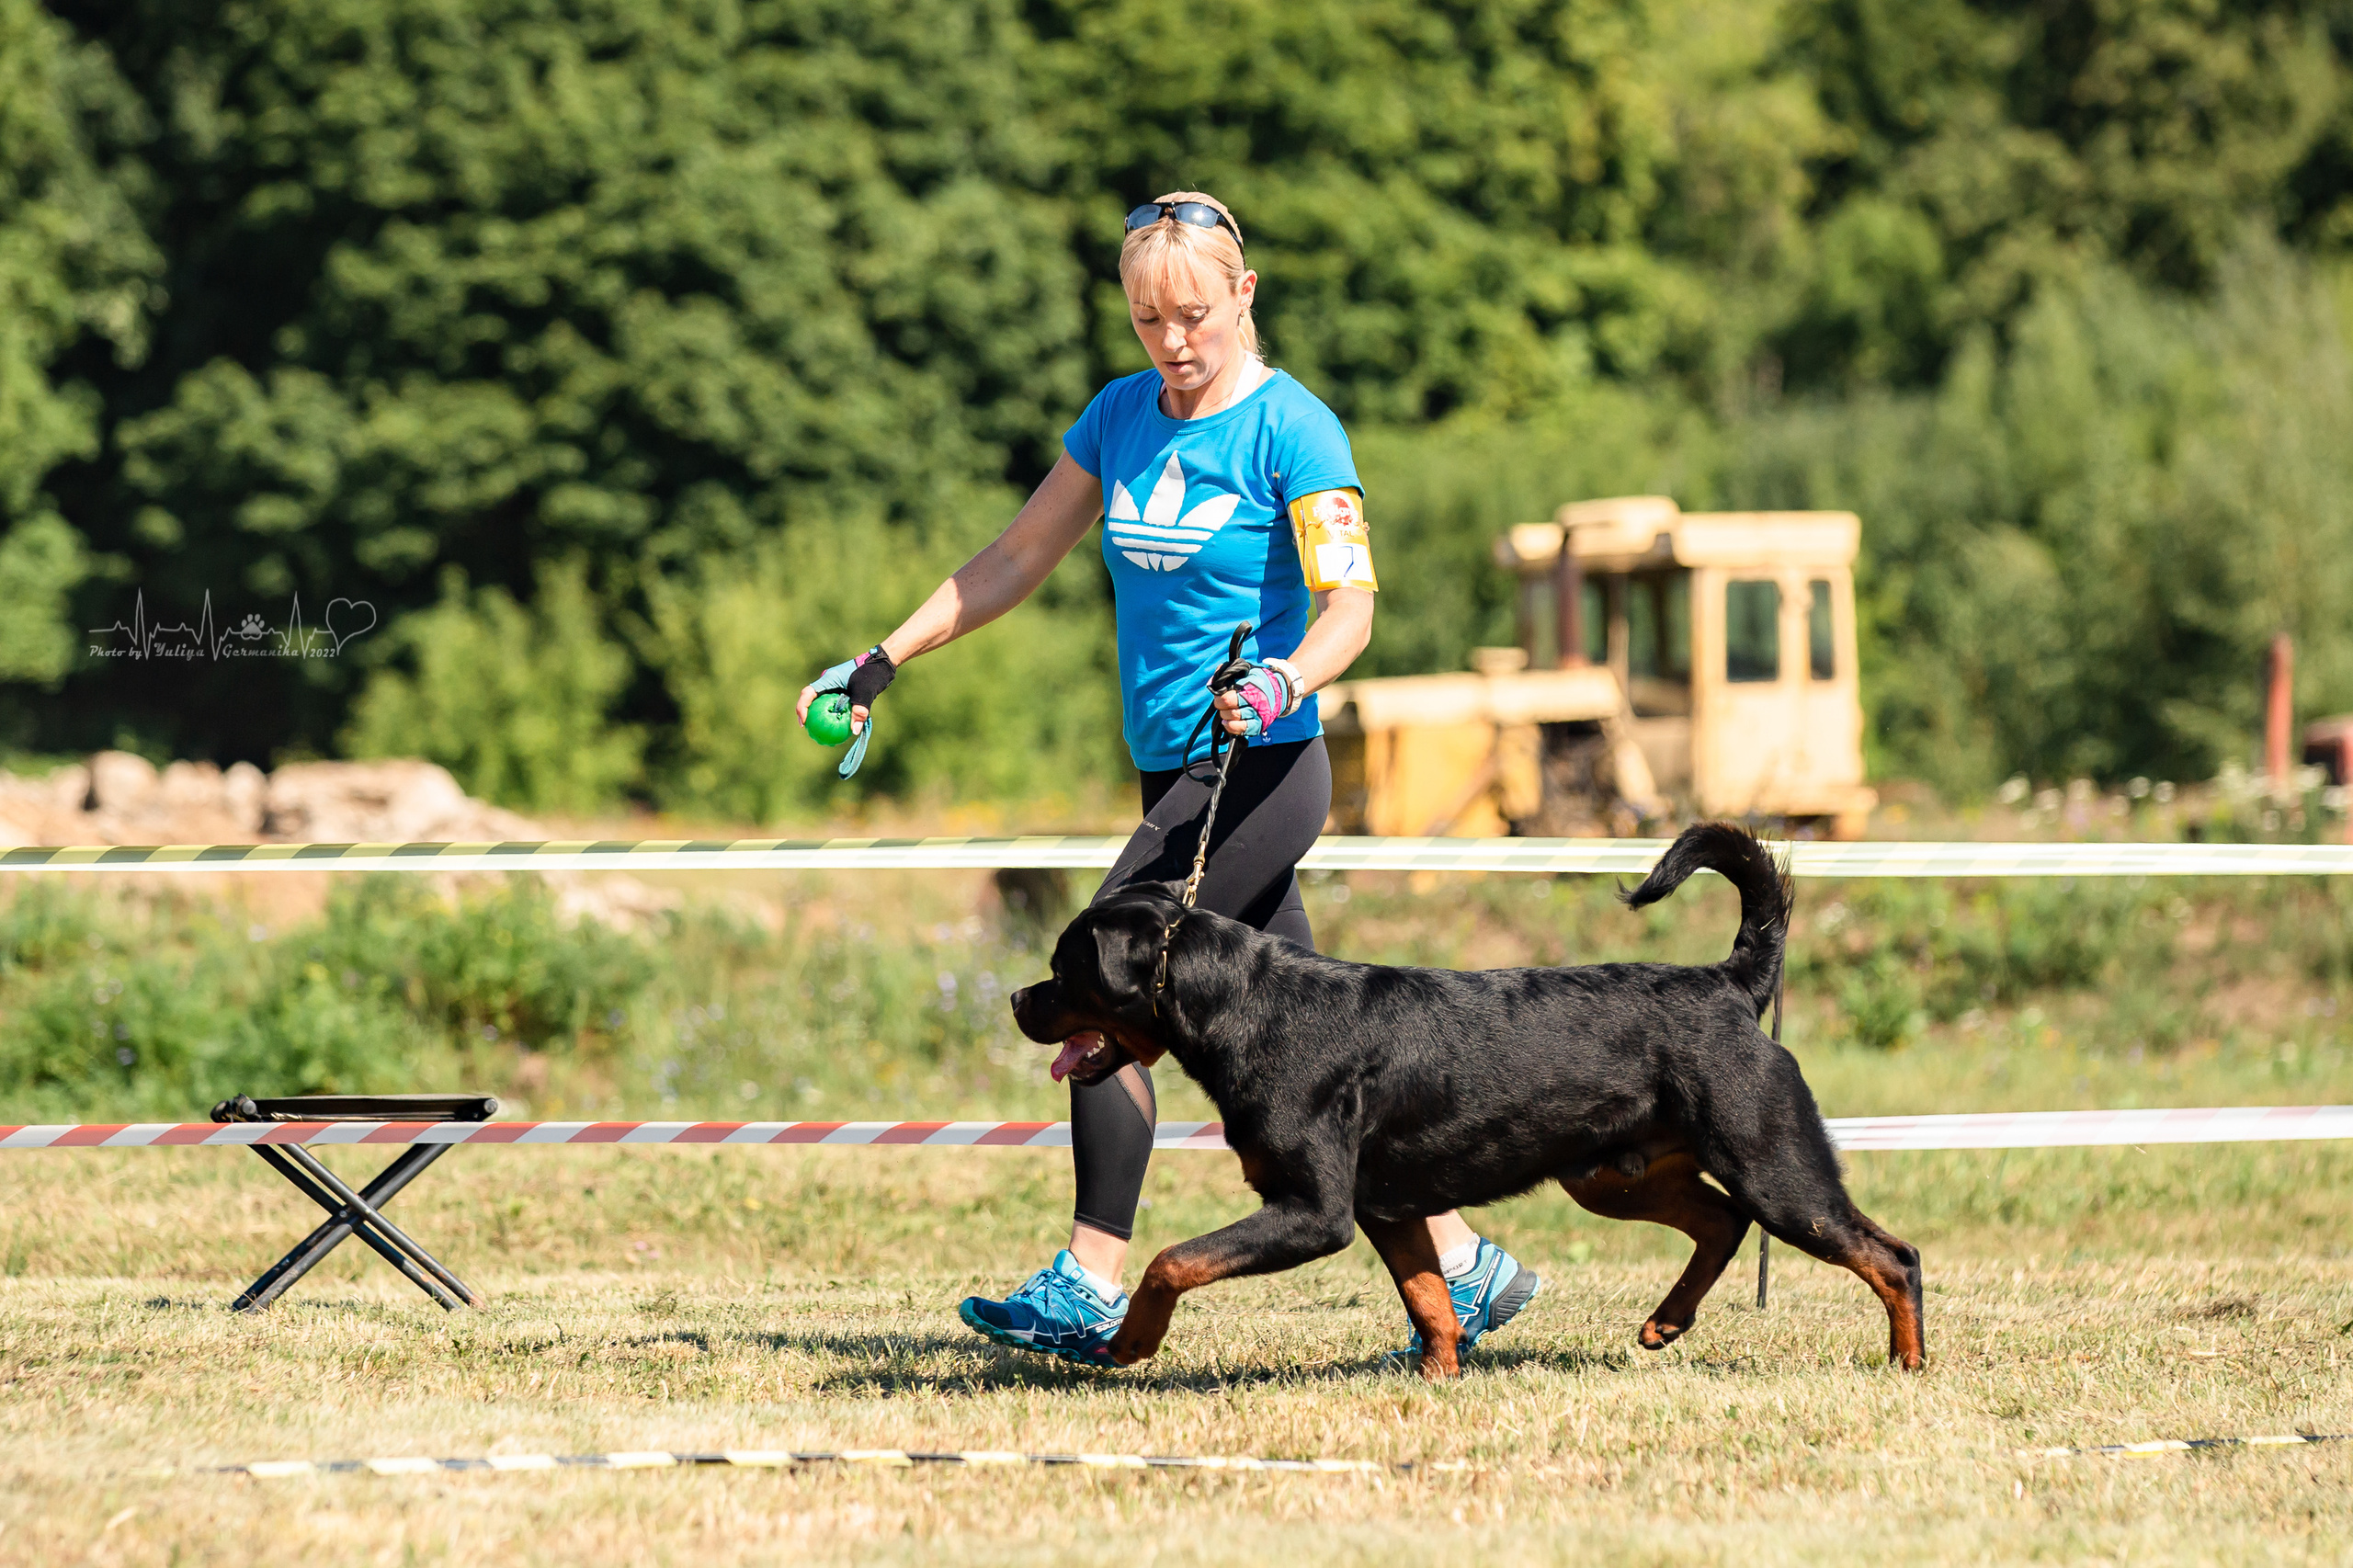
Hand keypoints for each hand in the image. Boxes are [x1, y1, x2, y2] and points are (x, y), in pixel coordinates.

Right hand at [800, 646, 896, 777]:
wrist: (882, 664)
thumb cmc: (872, 674)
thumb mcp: (866, 692)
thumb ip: (860, 711)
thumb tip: (854, 731)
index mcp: (828, 679)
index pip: (808, 693)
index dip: (802, 707)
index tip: (805, 722)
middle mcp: (828, 682)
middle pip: (811, 699)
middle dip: (807, 714)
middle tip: (809, 729)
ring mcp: (834, 686)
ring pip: (821, 701)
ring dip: (819, 714)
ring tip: (819, 731)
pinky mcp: (841, 690)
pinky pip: (833, 703)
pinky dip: (832, 713)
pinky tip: (837, 726)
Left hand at [1214, 664, 1292, 737]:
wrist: (1280, 691)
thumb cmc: (1259, 681)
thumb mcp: (1246, 671)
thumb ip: (1229, 673)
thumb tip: (1212, 682)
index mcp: (1251, 687)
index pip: (1227, 697)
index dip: (1219, 696)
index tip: (1219, 694)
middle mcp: (1255, 701)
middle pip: (1228, 707)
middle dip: (1220, 705)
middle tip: (1222, 702)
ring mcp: (1257, 714)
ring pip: (1233, 717)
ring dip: (1225, 715)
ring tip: (1226, 710)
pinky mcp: (1258, 725)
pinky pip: (1241, 729)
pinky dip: (1230, 727)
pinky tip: (1227, 722)